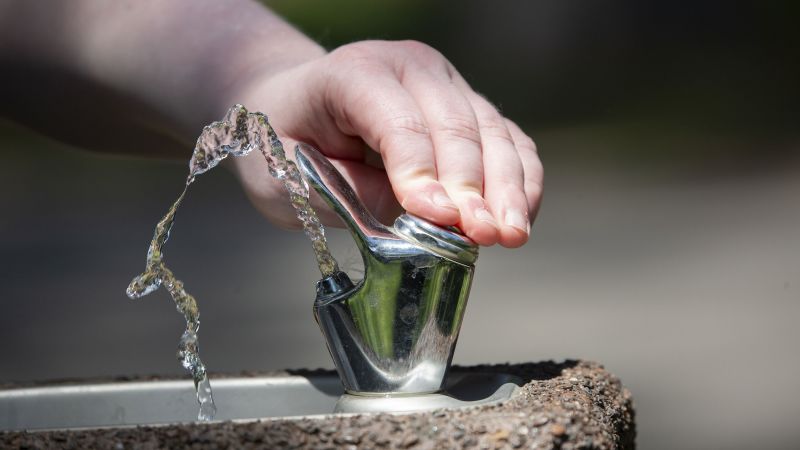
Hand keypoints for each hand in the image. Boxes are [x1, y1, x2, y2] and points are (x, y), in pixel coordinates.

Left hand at [228, 40, 542, 247]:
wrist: (295, 105)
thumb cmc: (286, 139)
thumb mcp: (287, 172)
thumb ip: (346, 191)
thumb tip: (418, 218)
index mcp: (354, 73)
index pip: (398, 122)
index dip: (421, 172)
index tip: (441, 220)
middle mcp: (410, 67)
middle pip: (455, 125)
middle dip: (471, 187)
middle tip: (483, 236)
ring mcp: (447, 83)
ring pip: (492, 132)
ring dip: (507, 188)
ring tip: (511, 235)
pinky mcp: (469, 107)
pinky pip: (509, 141)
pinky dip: (520, 179)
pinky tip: (521, 217)